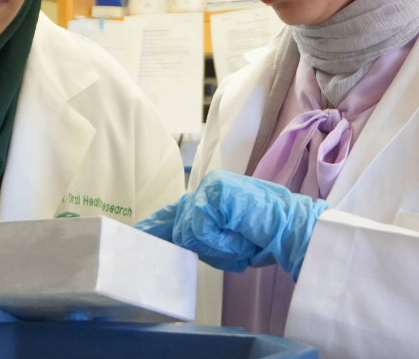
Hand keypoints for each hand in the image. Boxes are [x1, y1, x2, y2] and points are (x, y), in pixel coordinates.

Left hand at [136, 170, 327, 278]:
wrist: (296, 230)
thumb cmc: (266, 237)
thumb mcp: (227, 239)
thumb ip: (201, 237)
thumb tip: (175, 244)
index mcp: (209, 197)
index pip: (173, 212)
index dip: (154, 226)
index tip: (136, 234)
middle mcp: (206, 188)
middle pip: (179, 228)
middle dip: (205, 247)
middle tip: (236, 243)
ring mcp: (210, 187)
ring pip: (188, 232)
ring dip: (217, 246)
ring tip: (243, 238)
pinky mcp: (214, 192)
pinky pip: (200, 230)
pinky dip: (221, 241)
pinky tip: (241, 233)